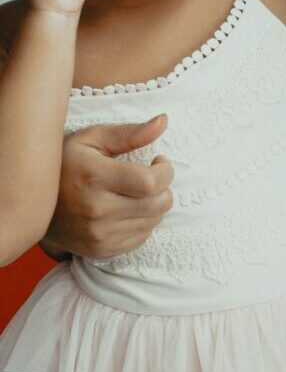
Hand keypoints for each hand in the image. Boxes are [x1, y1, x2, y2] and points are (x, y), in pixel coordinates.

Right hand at [44, 118, 173, 259]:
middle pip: (158, 204)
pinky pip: (142, 237)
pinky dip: (142, 222)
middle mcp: (96, 210)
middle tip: (150, 177)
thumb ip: (129, 133)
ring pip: (154, 221)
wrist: (35, 205)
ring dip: (154, 205)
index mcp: (94, 178)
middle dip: (164, 188)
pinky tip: (126, 210)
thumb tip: (164, 121)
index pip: (150, 182)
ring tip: (135, 193)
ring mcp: (98, 234)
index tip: (158, 162)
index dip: (164, 171)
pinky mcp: (101, 250)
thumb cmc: (66, 165)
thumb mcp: (91, 140)